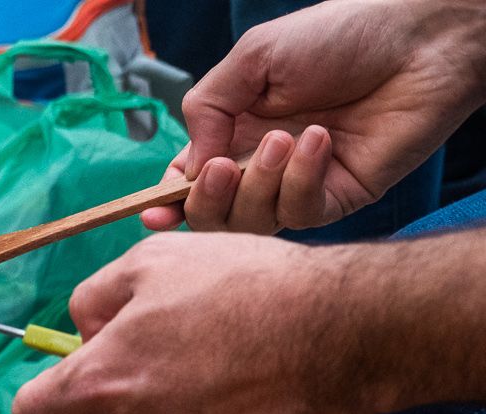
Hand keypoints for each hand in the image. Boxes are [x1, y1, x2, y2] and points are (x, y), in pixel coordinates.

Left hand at [10, 233, 378, 413]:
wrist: (345, 332)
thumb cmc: (247, 286)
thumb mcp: (154, 261)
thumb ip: (95, 299)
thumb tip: (80, 331)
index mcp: (101, 383)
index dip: (44, 398)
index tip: (66, 384)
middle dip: (104, 413)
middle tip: (152, 370)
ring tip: (219, 373)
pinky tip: (251, 400)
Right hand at [141, 0, 485, 233]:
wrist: (417, 40)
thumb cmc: (340, 36)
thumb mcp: (253, 58)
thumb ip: (206, 109)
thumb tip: (189, 167)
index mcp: (235, 130)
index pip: (189, 181)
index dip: (167, 203)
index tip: (152, 213)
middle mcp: (262, 164)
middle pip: (211, 214)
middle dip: (207, 200)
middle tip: (222, 168)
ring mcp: (299, 184)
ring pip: (250, 222)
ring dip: (258, 185)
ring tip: (286, 138)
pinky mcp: (337, 197)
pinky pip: (298, 213)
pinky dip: (301, 180)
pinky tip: (321, 141)